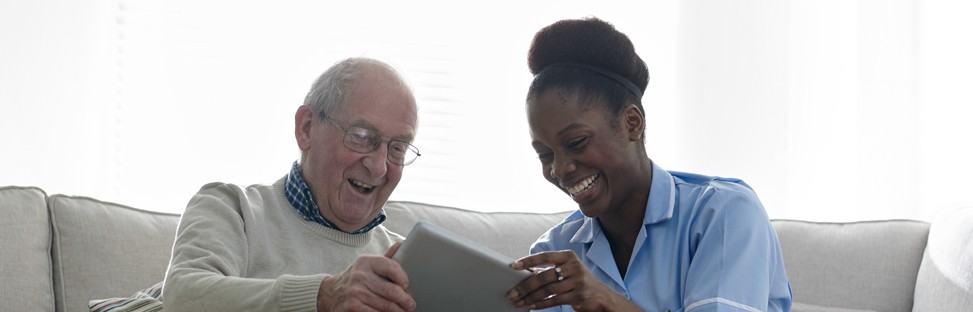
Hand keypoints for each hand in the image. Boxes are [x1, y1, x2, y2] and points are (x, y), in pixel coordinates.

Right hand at [317, 243, 415, 311]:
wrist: (330, 293)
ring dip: (398, 311)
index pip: (391, 267)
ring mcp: (355, 293)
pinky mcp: (352, 307)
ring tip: (404, 311)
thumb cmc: (357, 278)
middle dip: (405, 300)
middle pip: (391, 291)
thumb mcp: (368, 265)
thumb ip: (386, 258)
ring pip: (386, 306)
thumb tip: (401, 244)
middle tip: (410, 304)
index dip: (403, 277)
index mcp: (366, 262)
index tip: (407, 285)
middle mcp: (360, 276)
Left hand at [507, 250, 639, 311]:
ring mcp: (577, 282)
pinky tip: (531, 306)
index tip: (513, 266)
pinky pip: (554, 300)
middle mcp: (574, 267)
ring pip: (548, 290)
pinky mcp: (578, 296)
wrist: (601, 295)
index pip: (544, 256)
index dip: (528, 261)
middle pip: (544, 276)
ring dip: (530, 297)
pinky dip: (541, 304)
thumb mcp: (568, 269)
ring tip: (519, 302)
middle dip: (525, 286)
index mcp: (568, 256)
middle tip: (512, 292)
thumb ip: (550, 269)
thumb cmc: (578, 280)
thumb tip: (526, 272)